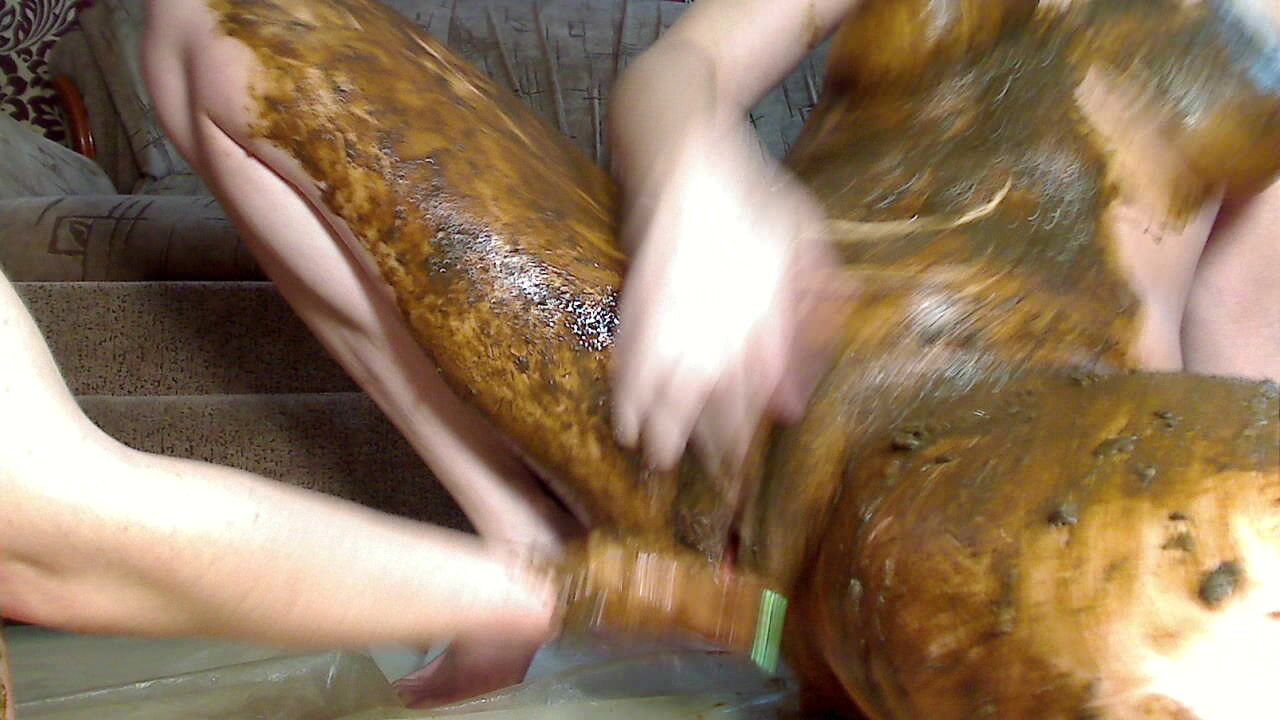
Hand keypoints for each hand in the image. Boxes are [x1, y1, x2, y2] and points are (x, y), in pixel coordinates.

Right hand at [611, 123, 841, 478]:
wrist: (687, 149)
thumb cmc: (757, 197)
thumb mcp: (808, 242)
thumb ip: (814, 315)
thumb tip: (792, 401)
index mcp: (765, 306)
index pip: (755, 389)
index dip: (746, 434)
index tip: (740, 470)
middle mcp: (719, 313)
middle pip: (711, 395)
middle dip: (706, 443)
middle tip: (704, 485)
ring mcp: (676, 305)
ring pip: (667, 382)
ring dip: (661, 426)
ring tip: (656, 460)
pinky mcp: (639, 294)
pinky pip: (631, 354)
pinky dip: (627, 390)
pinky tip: (624, 415)